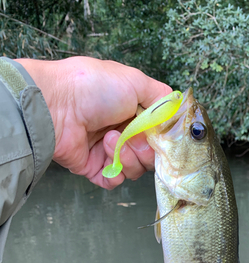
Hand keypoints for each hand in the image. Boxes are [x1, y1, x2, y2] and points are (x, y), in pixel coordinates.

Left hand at [15, 57, 170, 188]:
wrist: (56, 106)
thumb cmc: (93, 88)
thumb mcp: (135, 81)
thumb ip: (161, 97)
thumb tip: (177, 110)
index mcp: (132, 111)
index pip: (158, 133)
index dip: (163, 138)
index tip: (162, 136)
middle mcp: (122, 131)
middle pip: (150, 155)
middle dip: (146, 148)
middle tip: (133, 137)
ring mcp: (108, 151)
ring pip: (136, 169)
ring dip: (128, 155)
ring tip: (110, 138)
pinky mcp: (94, 168)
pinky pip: (115, 180)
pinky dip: (115, 171)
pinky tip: (104, 152)